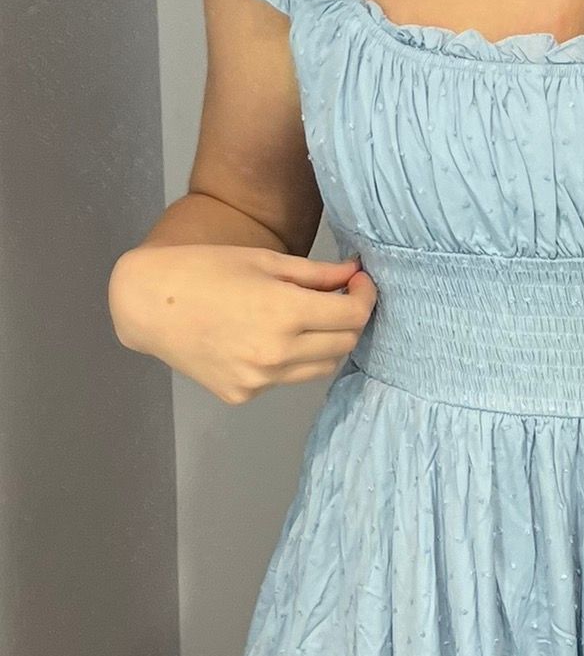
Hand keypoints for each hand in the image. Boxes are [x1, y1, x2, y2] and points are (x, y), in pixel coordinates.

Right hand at [109, 245, 377, 404]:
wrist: (146, 305)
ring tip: (306, 319)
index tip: (360, 284)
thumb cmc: (203, 270)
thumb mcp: (263, 261)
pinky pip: (285, 379)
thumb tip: (354, 275)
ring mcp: (260, 380)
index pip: (353, 316)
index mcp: (285, 313)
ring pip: (320, 367)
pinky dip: (289, 360)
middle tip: (338, 299)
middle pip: (344, 344)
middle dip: (350, 320)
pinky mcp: (244, 395)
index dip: (365, 297)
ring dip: (325, 343)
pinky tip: (263, 339)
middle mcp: (278, 354)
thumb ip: (315, 274)